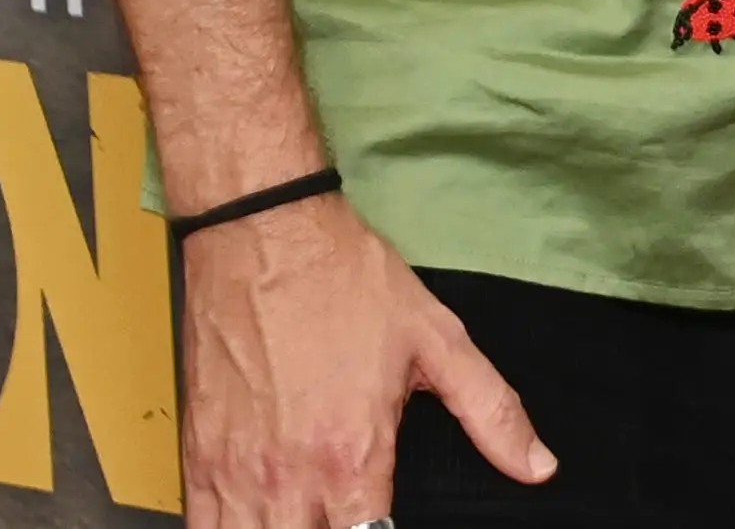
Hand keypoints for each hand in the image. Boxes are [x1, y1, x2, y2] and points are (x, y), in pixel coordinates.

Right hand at [180, 189, 551, 525]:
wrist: (264, 236)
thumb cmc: (348, 283)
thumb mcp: (438, 340)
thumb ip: (491, 412)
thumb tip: (537, 467)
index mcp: (351, 457)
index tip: (386, 523)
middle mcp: (287, 479)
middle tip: (352, 517)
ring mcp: (232, 474)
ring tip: (313, 517)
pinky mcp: (196, 459)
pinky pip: (201, 528)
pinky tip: (259, 519)